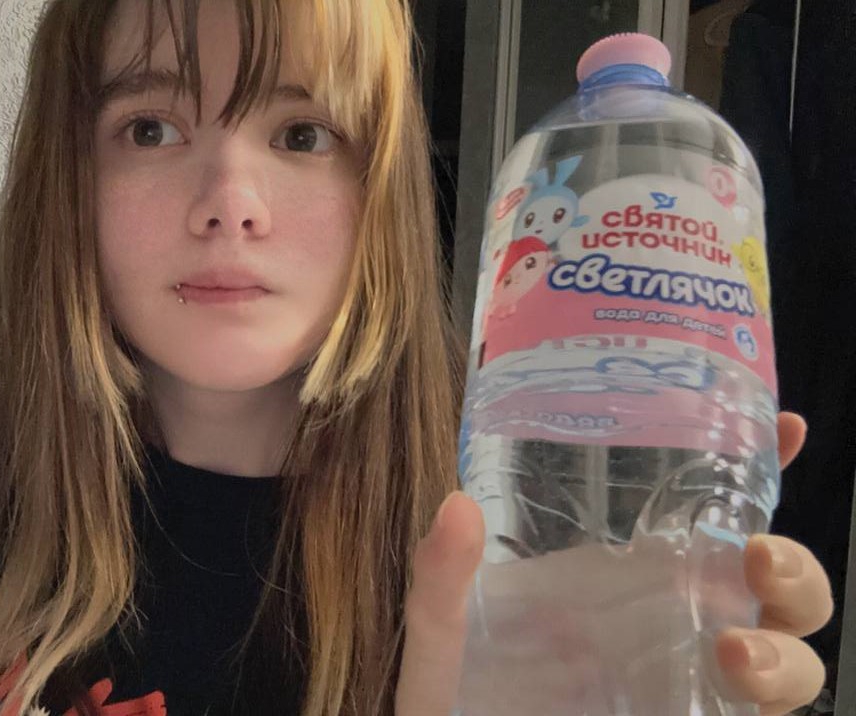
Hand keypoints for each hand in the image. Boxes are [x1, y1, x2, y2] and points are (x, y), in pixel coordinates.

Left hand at [394, 411, 832, 715]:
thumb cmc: (453, 694)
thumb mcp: (441, 625)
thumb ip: (443, 573)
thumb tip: (457, 504)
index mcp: (621, 579)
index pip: (703, 516)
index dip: (757, 470)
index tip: (785, 429)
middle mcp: (670, 625)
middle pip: (771, 588)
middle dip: (793, 568)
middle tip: (761, 556)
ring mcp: (687, 682)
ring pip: (785, 657)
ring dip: (785, 649)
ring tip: (734, 649)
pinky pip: (757, 713)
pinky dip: (772, 693)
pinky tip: (736, 680)